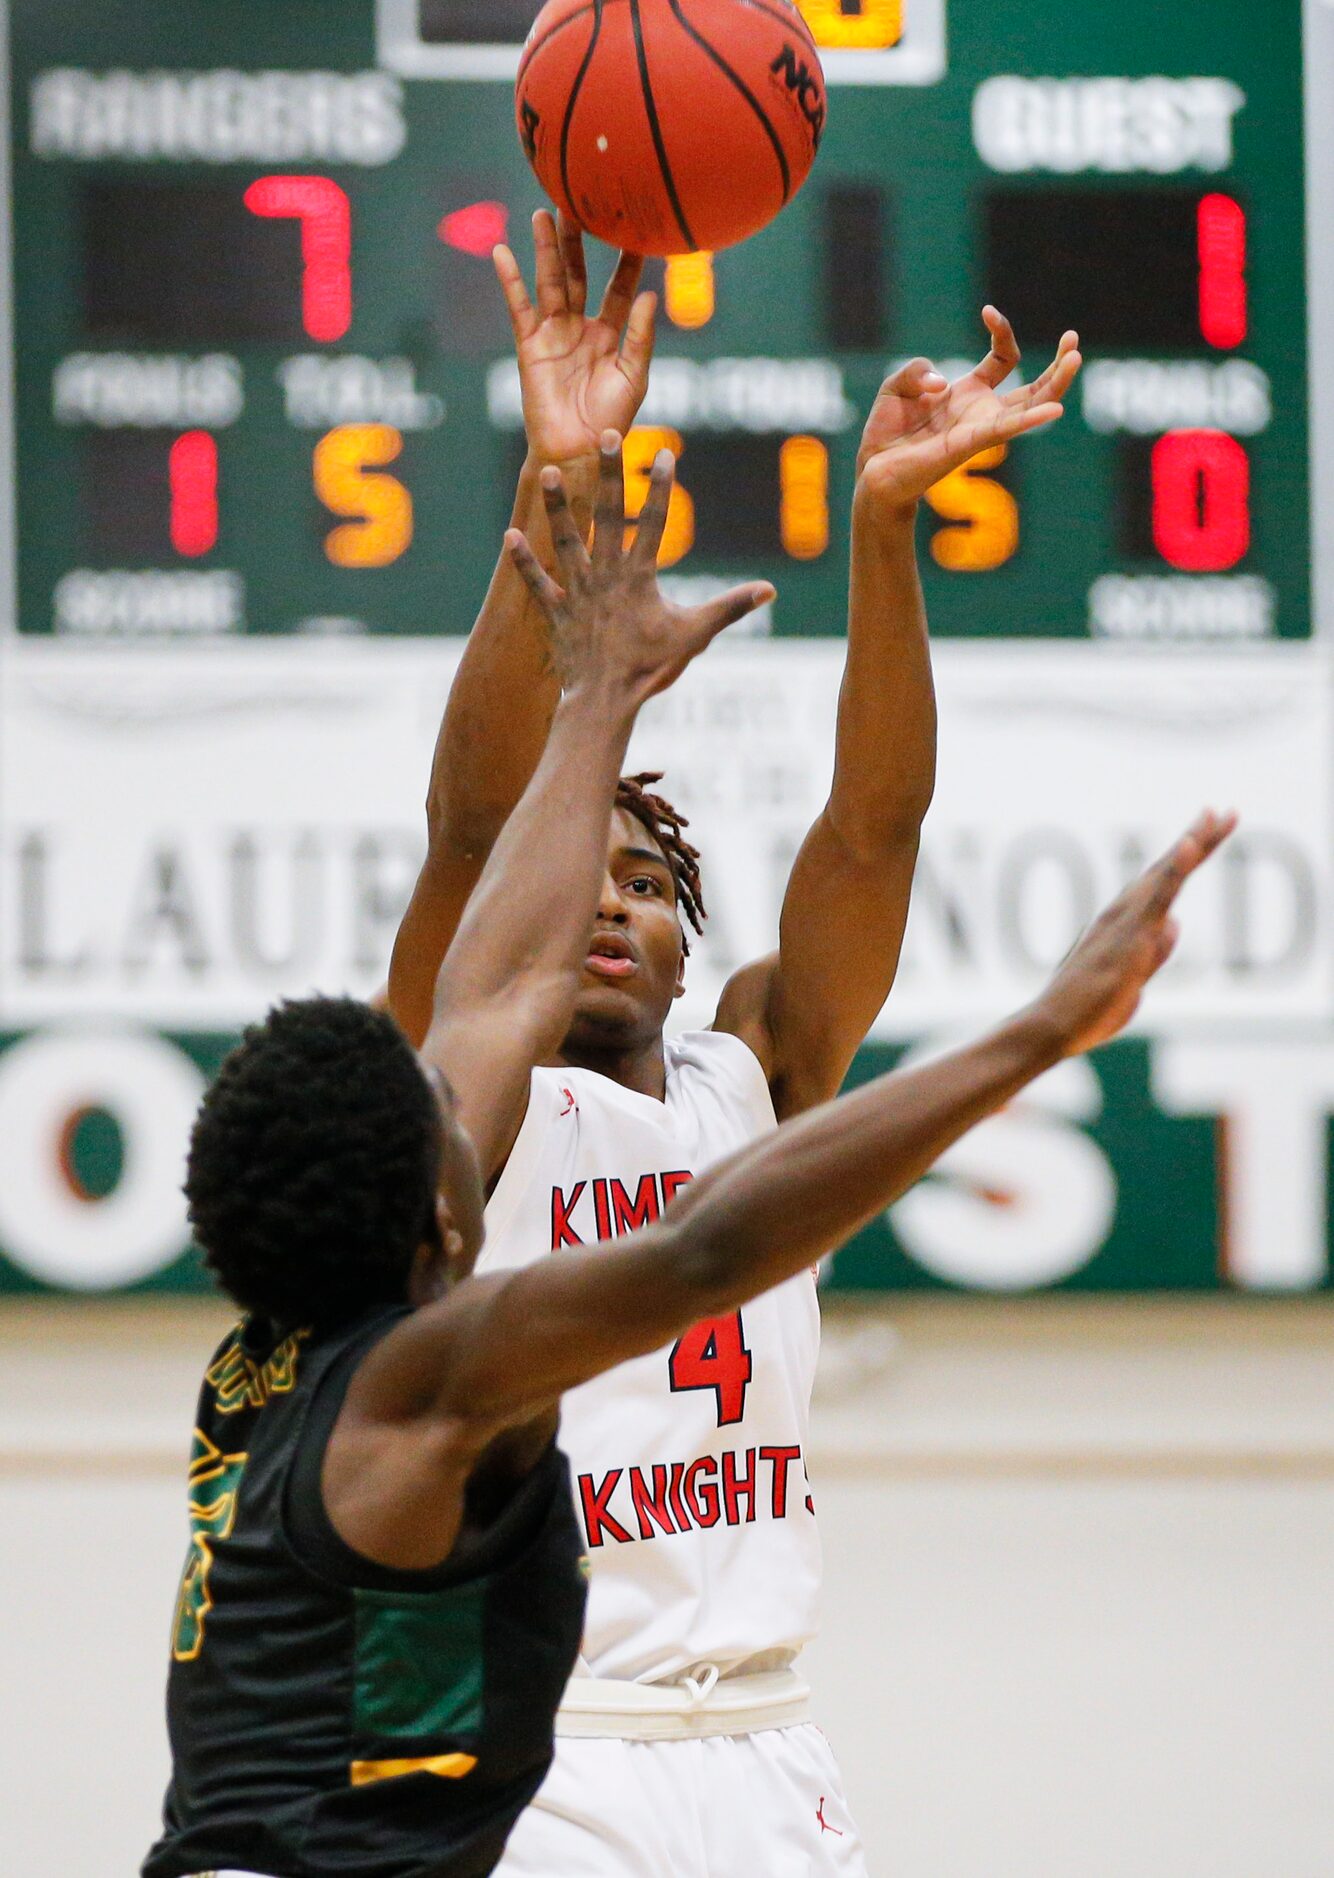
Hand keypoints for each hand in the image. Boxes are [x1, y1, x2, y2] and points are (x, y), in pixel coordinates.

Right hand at [494, 211, 655, 466]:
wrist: (580, 451)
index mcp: (610, 333)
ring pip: (550, 282)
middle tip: (580, 202)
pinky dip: (510, 281)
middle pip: (579, 274)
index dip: (626, 260)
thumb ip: (640, 336)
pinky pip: (519, 308)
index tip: (635, 227)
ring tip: (545, 212)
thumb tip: (649, 295)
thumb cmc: (611, 419)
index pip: (618, 287)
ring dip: (547, 249)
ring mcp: (554, 334)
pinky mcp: (531, 346)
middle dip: (578, 241)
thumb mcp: (634, 376)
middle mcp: (581, 327)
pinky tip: (502, 252)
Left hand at [506, 432, 773, 705]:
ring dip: (556, 505)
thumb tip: (769, 589)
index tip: (664, 452)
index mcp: (639, 576)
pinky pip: (536, 582)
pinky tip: (509, 536)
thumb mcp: (695, 635)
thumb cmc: (650, 669)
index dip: (660, 486)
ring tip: (546, 470)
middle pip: (606, 515)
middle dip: (607, 474)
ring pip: (565, 539)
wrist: (604, 702)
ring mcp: (576, 591)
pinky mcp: (555, 611)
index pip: (653, 521)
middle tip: (604, 437)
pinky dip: (524, 561)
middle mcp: (605, 575)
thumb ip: (730, 608)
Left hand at [856, 308, 1081, 509]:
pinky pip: (1005, 430)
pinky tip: (1054, 409)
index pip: (1003, 359)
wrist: (874, 470)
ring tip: (1075, 359)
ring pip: (1029, 407)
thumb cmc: (888, 433)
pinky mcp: (969, 445)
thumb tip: (941, 383)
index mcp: (970, 393)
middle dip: (1058, 364)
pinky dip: (1030, 420)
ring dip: (1055, 385)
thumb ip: (916, 370)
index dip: (1002, 332)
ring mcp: (979, 429)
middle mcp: (982, 412)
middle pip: (1034, 388)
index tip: (987, 311)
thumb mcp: (897, 386)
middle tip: (1074, 338)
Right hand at [1035, 810, 1237, 1057]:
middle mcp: (1122, 915)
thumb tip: (1175, 924)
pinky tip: (1190, 846)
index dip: (1186, 859)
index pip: (1161, 886)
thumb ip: (1154, 953)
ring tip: (1215, 815)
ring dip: (1191, 843)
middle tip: (1223, 811)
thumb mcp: (1132, 983)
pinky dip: (1175, 868)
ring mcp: (1125, 921)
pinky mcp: (1129, 934)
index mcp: (1122, 926)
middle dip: (1197, 839)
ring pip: (1164, 875)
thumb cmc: (1086, 1011)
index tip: (1207, 833)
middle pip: (1166, 871)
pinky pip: (1157, 896)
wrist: (1054, 1025)